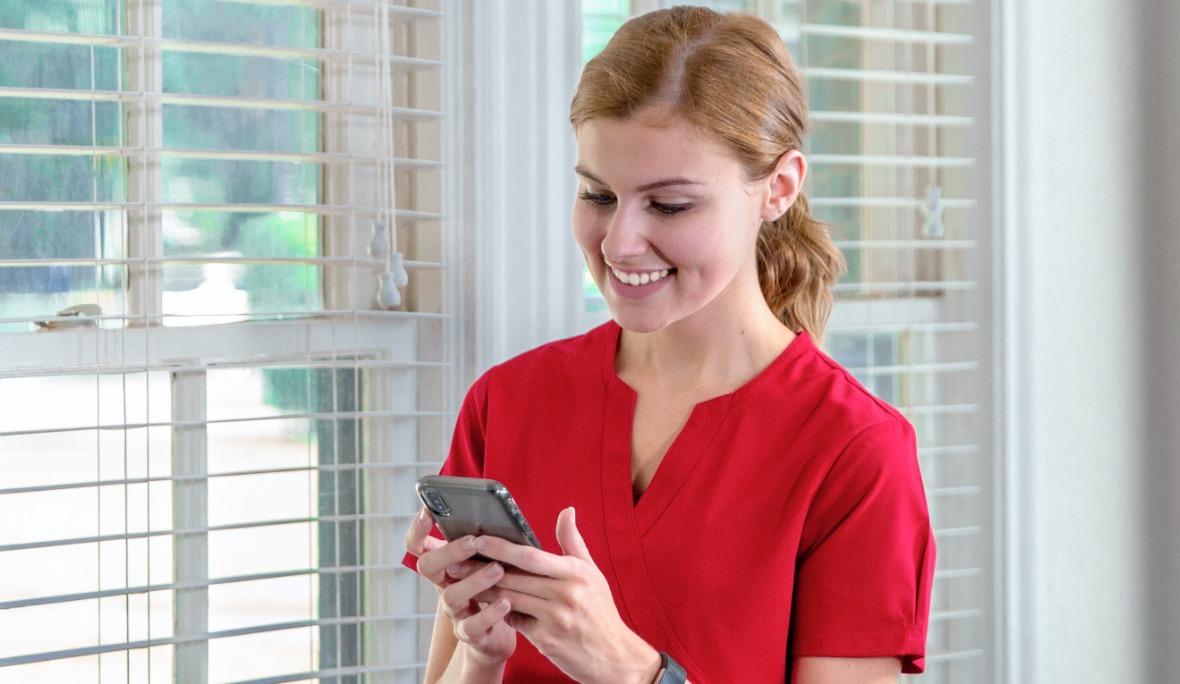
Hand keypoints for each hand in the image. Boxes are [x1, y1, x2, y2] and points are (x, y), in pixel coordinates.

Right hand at [403, 507, 517, 665]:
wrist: (496, 635)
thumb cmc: (494, 588)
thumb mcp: (488, 562)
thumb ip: (488, 542)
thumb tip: (500, 514)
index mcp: (445, 565)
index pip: (417, 545)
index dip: (417, 529)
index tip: (428, 510)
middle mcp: (443, 585)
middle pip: (428, 566)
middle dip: (449, 551)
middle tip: (473, 541)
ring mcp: (454, 610)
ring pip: (451, 595)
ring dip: (474, 581)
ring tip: (497, 569)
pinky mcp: (470, 633)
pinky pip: (473, 625)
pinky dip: (489, 613)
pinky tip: (506, 602)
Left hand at [476, 507, 661, 683]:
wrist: (615, 656)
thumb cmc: (601, 612)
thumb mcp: (592, 574)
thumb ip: (573, 542)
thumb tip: (567, 511)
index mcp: (575, 572)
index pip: (531, 555)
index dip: (501, 546)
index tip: (479, 539)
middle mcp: (565, 593)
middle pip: (513, 577)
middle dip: (482, 568)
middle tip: (458, 561)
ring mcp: (555, 618)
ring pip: (509, 599)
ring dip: (485, 590)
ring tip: (466, 582)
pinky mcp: (546, 640)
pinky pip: (515, 621)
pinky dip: (502, 613)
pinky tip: (492, 607)